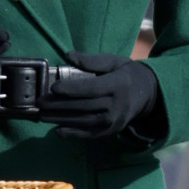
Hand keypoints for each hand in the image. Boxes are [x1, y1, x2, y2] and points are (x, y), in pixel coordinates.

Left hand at [42, 53, 161, 139]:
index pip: (91, 88)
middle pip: (83, 106)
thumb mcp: (113, 61)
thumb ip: (91, 60)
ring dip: (61, 120)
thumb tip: (67, 55)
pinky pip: (90, 134)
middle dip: (59, 105)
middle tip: (39, 103)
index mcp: (118, 84)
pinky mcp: (112, 130)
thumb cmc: (126, 74)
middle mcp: (117, 104)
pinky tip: (57, 131)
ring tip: (42, 116)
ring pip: (83, 121)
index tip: (53, 88)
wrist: (149, 94)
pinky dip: (73, 134)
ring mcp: (114, 120)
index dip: (71, 89)